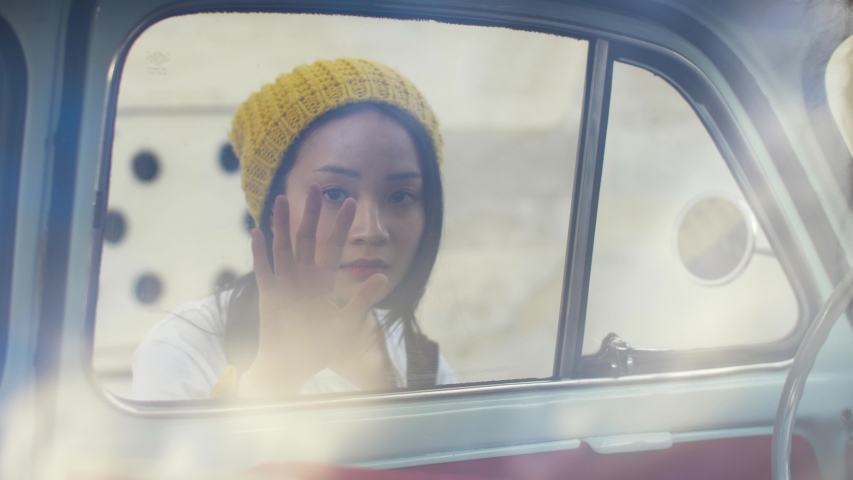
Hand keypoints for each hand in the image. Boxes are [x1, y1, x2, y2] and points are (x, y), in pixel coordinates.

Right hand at [238, 184, 387, 396]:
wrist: (293, 366)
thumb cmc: (319, 347)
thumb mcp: (346, 322)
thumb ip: (361, 298)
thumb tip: (382, 275)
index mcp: (324, 280)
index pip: (334, 246)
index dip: (341, 224)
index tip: (350, 202)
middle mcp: (304, 276)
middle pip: (308, 238)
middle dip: (312, 213)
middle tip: (317, 187)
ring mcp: (285, 282)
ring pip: (284, 246)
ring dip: (281, 223)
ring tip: (281, 199)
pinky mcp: (268, 293)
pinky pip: (263, 268)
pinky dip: (260, 251)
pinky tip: (257, 232)